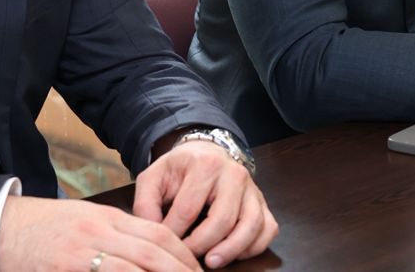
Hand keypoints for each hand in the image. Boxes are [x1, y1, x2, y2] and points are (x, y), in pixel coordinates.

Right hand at [0, 195, 197, 271]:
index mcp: (108, 218)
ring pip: (134, 268)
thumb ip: (116, 233)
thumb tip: (150, 249)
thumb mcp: (86, 220)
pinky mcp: (66, 269)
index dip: (183, 254)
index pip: (158, 234)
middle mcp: (100, 232)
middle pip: (153, 252)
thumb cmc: (46, 227)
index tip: (197, 269)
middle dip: (180, 270)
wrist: (1, 228)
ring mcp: (82, 253)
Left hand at [134, 138, 277, 268]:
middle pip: (222, 219)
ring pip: (251, 225)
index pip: (188, 209)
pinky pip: (268, 229)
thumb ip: (146, 204)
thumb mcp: (154, 178)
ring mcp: (253, 188)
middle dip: (201, 245)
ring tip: (211, 262)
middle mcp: (234, 173)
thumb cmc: (179, 170)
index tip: (164, 245)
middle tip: (187, 258)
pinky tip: (234, 253)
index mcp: (205, 164)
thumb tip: (153, 232)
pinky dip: (254, 246)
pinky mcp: (263, 202)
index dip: (174, 234)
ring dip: (231, 250)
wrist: (205, 153)